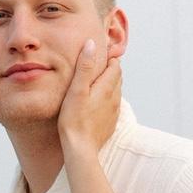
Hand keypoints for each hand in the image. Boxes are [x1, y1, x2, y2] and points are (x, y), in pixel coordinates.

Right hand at [56, 39, 120, 153]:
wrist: (80, 149)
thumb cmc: (74, 119)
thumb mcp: (76, 90)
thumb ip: (85, 66)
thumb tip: (91, 44)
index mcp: (107, 87)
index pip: (115, 66)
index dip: (108, 58)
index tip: (98, 54)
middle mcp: (115, 98)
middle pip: (117, 77)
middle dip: (109, 69)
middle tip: (95, 65)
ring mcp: (114, 112)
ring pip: (115, 92)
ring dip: (108, 84)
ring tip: (94, 82)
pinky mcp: (110, 123)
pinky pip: (112, 106)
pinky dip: (106, 99)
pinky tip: (95, 103)